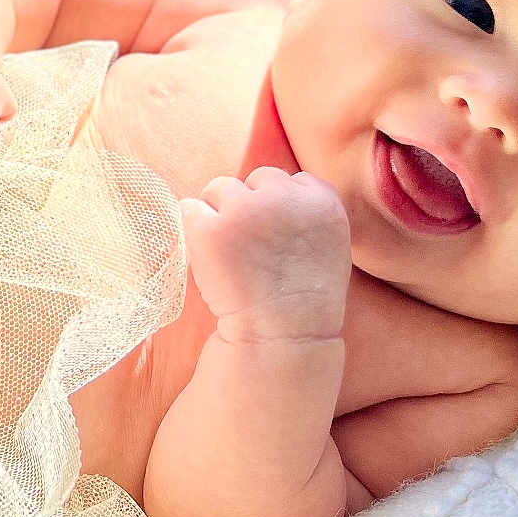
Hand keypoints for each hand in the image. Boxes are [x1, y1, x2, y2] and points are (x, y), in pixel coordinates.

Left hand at [181, 167, 350, 343]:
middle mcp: (284, 197)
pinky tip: (210, 256)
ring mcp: (245, 210)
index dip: (278, 208)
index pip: (289, 179)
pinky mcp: (210, 228)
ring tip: (232, 254)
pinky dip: (193, 229)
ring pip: (219, 188)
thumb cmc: (302, 298)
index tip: (278, 239)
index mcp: (322, 199)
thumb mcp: (328, 243)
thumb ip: (305, 210)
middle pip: (253, 179)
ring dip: (219, 214)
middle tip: (253, 248)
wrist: (282, 337)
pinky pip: (189, 208)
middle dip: (248, 205)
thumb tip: (267, 189)